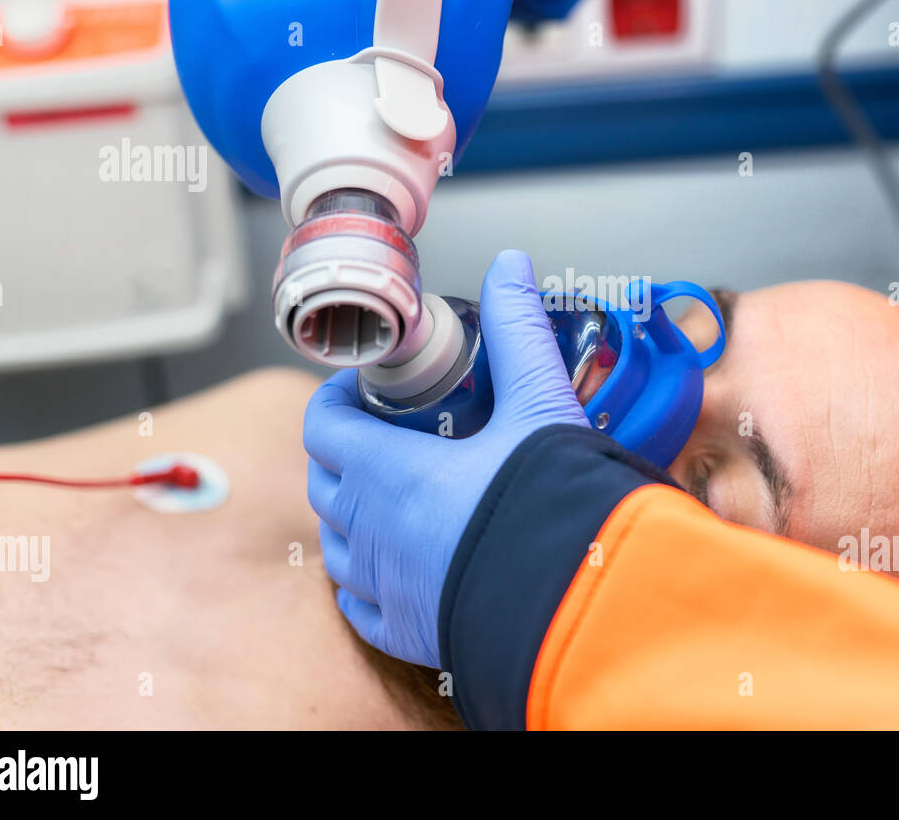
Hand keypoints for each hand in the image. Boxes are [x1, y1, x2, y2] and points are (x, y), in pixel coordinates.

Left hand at [304, 250, 589, 666]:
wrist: (576, 602)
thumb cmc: (550, 504)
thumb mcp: (539, 403)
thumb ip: (519, 329)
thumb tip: (511, 266)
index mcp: (385, 472)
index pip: (322, 425)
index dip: (336, 400)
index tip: (365, 389)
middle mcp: (368, 531)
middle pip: (324, 481)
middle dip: (345, 452)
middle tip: (385, 434)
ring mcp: (381, 588)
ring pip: (336, 544)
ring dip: (353, 514)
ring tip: (392, 497)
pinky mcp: (405, 632)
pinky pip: (358, 605)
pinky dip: (366, 581)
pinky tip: (396, 565)